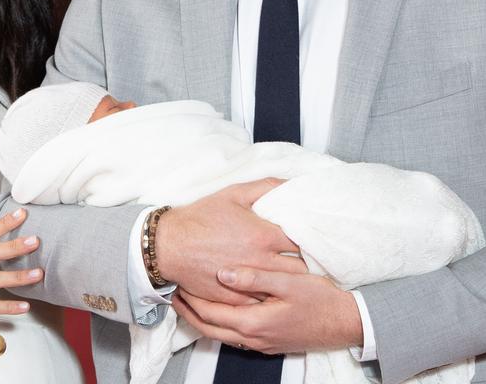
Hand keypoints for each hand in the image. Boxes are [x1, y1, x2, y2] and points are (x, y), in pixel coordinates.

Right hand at [156, 178, 305, 304]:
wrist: (169, 245)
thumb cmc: (201, 218)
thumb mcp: (234, 194)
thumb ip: (266, 187)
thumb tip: (291, 184)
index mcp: (263, 236)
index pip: (304, 242)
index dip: (313, 240)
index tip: (316, 239)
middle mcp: (260, 262)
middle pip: (300, 269)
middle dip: (308, 264)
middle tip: (312, 259)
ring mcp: (249, 284)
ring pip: (283, 289)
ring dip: (291, 283)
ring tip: (298, 277)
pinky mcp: (236, 299)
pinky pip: (263, 302)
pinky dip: (270, 296)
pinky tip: (274, 291)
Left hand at [172, 267, 362, 354]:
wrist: (345, 323)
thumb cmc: (320, 300)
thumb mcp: (288, 282)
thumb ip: (255, 277)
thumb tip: (223, 274)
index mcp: (253, 322)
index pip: (209, 313)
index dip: (190, 298)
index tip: (177, 282)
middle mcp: (253, 338)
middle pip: (208, 328)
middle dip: (188, 312)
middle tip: (174, 293)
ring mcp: (260, 344)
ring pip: (220, 335)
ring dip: (201, 319)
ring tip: (189, 300)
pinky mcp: (268, 343)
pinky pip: (234, 336)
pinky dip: (219, 324)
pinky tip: (219, 310)